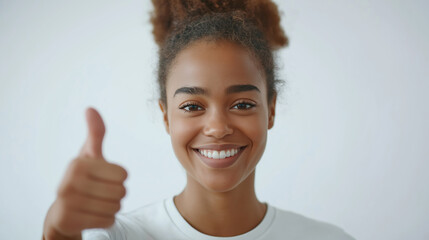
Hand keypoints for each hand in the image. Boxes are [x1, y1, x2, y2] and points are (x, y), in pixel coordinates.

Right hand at [43, 107, 127, 239]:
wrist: (63, 211)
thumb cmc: (82, 178)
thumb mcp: (89, 155)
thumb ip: (95, 133)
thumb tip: (90, 108)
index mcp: (78, 164)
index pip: (123, 174)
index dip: (119, 177)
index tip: (104, 177)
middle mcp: (69, 183)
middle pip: (121, 192)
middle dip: (116, 194)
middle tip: (101, 192)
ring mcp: (68, 204)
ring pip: (116, 208)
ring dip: (111, 207)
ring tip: (96, 202)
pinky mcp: (70, 221)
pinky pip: (108, 221)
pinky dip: (106, 219)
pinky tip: (92, 214)